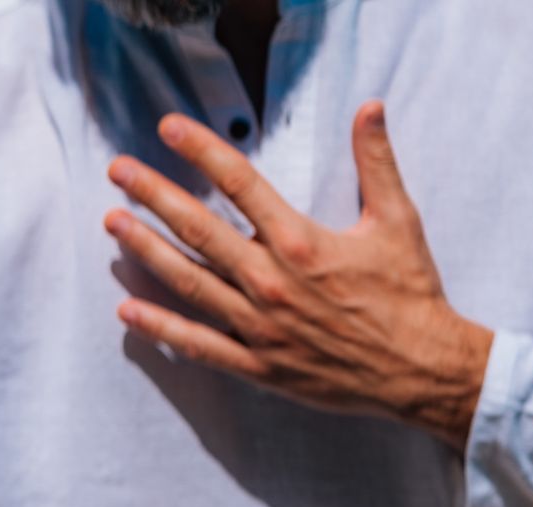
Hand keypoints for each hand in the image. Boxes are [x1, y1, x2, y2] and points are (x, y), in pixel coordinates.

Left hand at [102, 102, 493, 450]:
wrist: (420, 370)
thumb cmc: (409, 294)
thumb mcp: (398, 221)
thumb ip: (376, 163)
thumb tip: (370, 109)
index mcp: (300, 242)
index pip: (238, 183)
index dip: (200, 150)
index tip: (168, 129)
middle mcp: (271, 281)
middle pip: (199, 229)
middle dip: (153, 196)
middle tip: (118, 172)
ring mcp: (259, 326)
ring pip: (189, 282)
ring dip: (146, 251)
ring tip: (113, 224)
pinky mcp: (258, 365)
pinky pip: (198, 345)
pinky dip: (161, 328)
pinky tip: (127, 310)